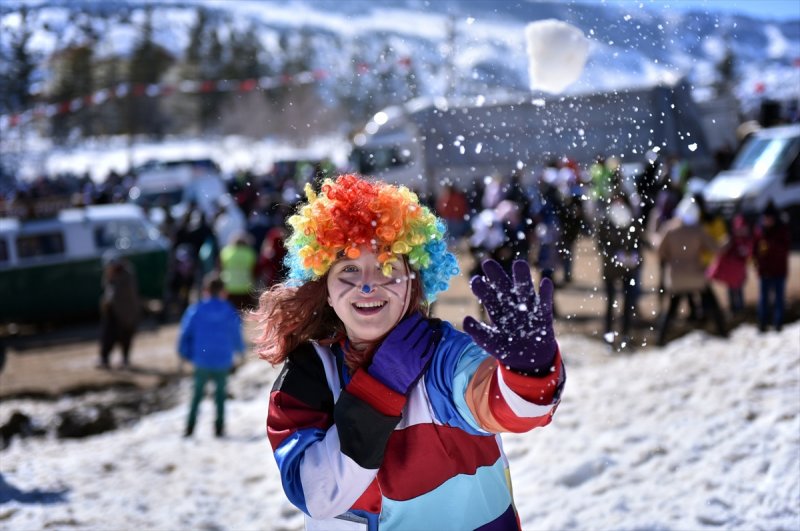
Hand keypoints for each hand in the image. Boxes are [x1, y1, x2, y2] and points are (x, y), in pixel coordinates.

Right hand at [368, 313, 442, 394]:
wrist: (385, 384)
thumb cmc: (382, 365)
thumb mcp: (382, 348)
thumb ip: (392, 337)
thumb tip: (404, 326)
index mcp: (393, 342)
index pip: (407, 326)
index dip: (414, 320)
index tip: (417, 317)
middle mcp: (404, 347)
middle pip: (417, 332)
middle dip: (422, 325)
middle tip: (425, 322)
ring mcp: (413, 357)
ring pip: (424, 340)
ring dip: (428, 333)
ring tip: (430, 329)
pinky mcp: (420, 366)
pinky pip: (428, 352)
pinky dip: (431, 345)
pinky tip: (432, 341)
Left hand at [464, 259, 555, 374]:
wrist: (529, 359)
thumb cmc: (506, 347)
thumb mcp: (490, 342)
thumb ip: (478, 332)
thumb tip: (465, 320)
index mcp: (497, 309)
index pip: (487, 294)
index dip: (481, 287)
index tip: (475, 280)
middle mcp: (512, 304)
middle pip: (503, 286)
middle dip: (496, 275)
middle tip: (487, 263)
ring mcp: (528, 308)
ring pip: (524, 290)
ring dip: (522, 277)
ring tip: (519, 264)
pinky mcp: (543, 315)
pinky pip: (544, 302)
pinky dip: (545, 293)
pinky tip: (545, 282)